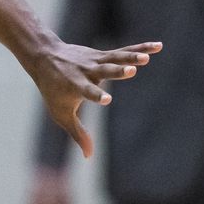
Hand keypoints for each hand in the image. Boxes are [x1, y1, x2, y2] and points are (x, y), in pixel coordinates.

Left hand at [29, 41, 160, 158]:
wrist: (45, 57)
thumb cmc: (53, 89)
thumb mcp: (61, 113)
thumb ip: (77, 133)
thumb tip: (88, 157)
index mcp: (77, 86)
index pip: (89, 92)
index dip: (97, 95)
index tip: (107, 99)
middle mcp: (87, 72)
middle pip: (105, 71)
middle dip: (117, 72)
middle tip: (131, 70)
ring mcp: (95, 61)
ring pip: (116, 58)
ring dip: (131, 57)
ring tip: (146, 58)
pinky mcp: (103, 54)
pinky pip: (124, 51)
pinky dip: (140, 48)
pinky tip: (158, 47)